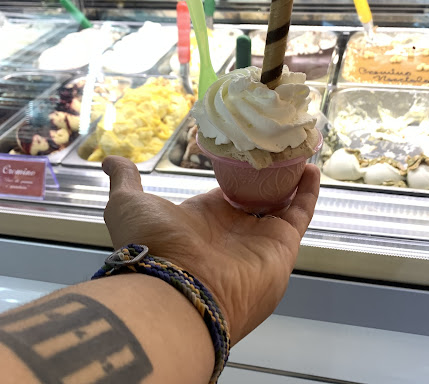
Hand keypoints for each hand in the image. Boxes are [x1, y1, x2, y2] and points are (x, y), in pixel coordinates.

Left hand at [102, 156, 319, 344]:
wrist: (180, 289)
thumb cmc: (154, 244)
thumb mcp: (129, 204)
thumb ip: (125, 180)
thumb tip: (111, 160)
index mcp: (204, 218)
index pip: (226, 191)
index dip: (237, 172)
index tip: (247, 150)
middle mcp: (234, 230)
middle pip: (258, 196)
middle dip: (269, 175)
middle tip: (279, 146)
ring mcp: (260, 238)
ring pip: (283, 202)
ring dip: (292, 179)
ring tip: (298, 151)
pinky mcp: (283, 245)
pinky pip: (300, 213)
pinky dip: (309, 191)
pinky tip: (310, 167)